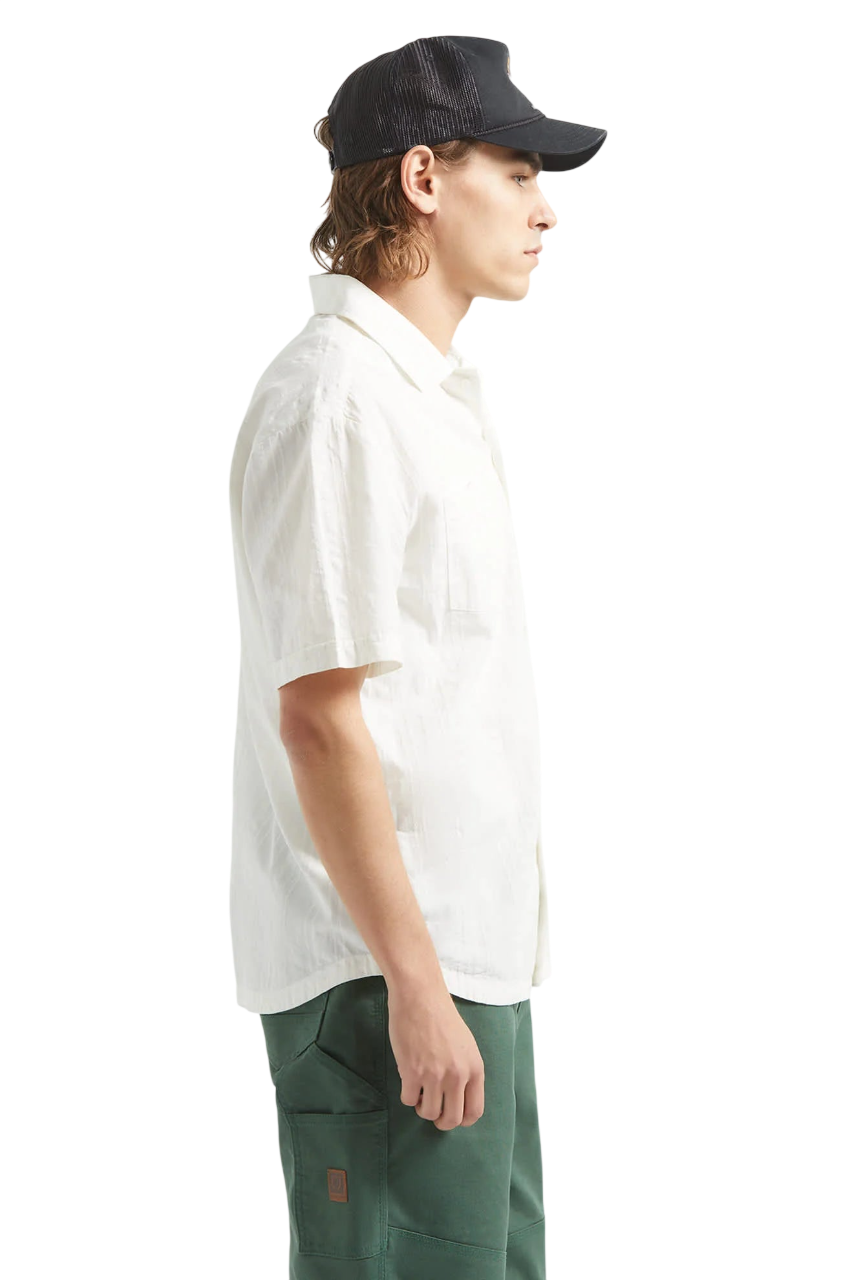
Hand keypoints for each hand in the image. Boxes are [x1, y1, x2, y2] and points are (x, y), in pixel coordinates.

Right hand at [387, 984, 484, 1129]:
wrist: (420, 997)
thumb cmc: (441, 1017)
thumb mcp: (466, 1045)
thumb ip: (465, 1072)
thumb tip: (457, 1098)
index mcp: (475, 1069)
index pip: (474, 1111)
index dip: (462, 1120)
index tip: (451, 1115)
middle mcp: (458, 1075)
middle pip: (452, 1119)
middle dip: (441, 1121)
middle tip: (432, 1111)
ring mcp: (435, 1075)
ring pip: (429, 1113)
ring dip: (422, 1108)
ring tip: (420, 1093)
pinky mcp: (412, 1072)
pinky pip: (408, 1100)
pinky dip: (407, 1095)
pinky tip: (408, 1080)